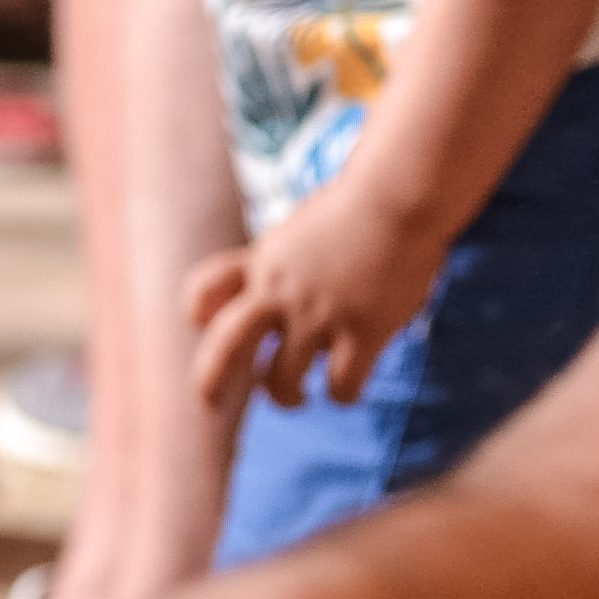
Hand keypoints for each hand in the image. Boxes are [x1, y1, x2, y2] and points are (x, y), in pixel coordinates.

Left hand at [184, 168, 447, 411]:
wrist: (401, 196)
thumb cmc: (357, 212)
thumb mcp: (299, 232)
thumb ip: (279, 265)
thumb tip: (274, 303)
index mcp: (262, 262)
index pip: (204, 289)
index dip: (197, 311)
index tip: (204, 321)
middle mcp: (282, 291)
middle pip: (226, 345)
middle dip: (211, 381)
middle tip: (210, 403)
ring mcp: (321, 313)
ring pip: (281, 379)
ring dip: (285, 396)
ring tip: (296, 395)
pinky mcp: (364, 330)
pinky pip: (341, 385)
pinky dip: (342, 395)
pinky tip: (346, 389)